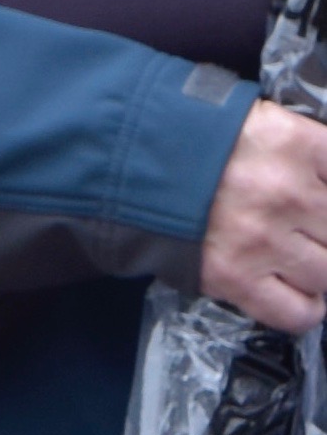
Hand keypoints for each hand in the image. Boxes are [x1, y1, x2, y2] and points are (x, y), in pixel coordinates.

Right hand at [199, 101, 326, 328]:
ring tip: (301, 257)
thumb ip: (309, 151)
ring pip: (326, 273)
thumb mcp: (264, 121)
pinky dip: (307, 308)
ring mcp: (263, 241)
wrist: (128, 159)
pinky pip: (296, 312)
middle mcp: (288, 193)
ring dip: (318, 267)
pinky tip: (300, 291)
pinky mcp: (236, 278)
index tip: (319, 203)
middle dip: (322, 231)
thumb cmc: (195, 138)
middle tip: (306, 228)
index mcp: (297, 144)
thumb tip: (326, 182)